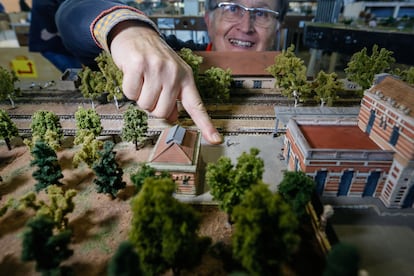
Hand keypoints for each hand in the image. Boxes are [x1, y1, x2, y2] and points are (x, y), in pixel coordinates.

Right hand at [110, 22, 221, 143]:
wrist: (137, 34)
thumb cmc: (155, 59)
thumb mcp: (171, 76)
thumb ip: (173, 98)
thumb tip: (172, 118)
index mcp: (186, 78)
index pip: (197, 106)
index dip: (206, 125)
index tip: (216, 140)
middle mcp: (175, 73)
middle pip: (161, 112)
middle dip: (152, 106)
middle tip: (150, 89)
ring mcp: (157, 68)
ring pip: (145, 104)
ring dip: (140, 97)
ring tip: (142, 80)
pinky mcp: (139, 64)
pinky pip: (130, 93)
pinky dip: (129, 89)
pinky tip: (133, 75)